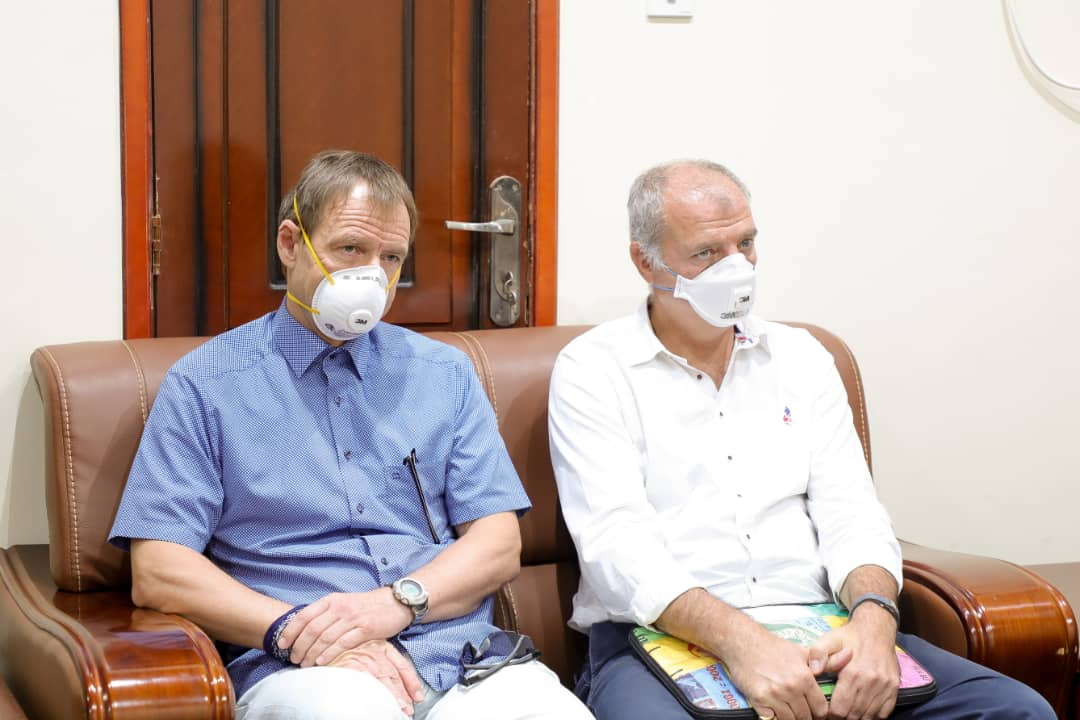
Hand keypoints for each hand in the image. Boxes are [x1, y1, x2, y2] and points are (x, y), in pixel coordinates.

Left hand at [278, 589, 412, 666]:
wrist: (394, 602)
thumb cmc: (365, 606)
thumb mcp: (343, 602)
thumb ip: (325, 613)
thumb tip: (303, 630)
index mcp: (331, 600)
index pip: (305, 615)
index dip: (291, 630)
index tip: (282, 644)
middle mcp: (340, 607)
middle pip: (312, 629)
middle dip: (300, 646)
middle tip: (294, 659)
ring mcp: (353, 618)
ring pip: (325, 637)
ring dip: (312, 653)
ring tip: (304, 664)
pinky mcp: (365, 629)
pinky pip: (343, 642)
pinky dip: (329, 653)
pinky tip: (321, 661)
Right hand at [328, 640, 424, 716]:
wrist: (329, 644)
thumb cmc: (353, 652)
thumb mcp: (374, 653)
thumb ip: (390, 666)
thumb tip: (408, 689)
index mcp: (383, 647)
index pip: (402, 666)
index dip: (411, 683)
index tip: (417, 698)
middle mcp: (374, 651)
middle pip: (392, 675)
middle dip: (401, 694)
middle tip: (407, 709)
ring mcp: (361, 658)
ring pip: (379, 679)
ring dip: (389, 696)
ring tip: (396, 709)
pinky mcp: (349, 665)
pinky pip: (363, 681)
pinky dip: (371, 693)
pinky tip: (375, 702)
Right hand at [723, 622, 850, 719]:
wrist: (744, 643)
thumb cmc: (774, 648)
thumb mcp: (802, 651)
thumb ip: (827, 660)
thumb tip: (850, 654)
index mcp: (804, 677)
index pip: (820, 708)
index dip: (820, 713)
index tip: (815, 712)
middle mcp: (791, 688)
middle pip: (806, 717)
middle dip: (806, 717)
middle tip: (803, 712)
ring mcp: (774, 696)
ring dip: (791, 718)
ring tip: (790, 711)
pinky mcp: (759, 701)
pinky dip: (775, 718)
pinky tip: (775, 710)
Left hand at [808, 607, 898, 718]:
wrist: (876, 629)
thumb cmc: (849, 636)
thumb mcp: (829, 639)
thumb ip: (818, 654)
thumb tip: (813, 671)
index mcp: (852, 673)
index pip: (840, 709)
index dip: (831, 714)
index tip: (827, 712)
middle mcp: (870, 682)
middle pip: (854, 715)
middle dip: (843, 717)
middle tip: (837, 713)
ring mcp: (884, 686)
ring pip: (869, 716)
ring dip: (858, 717)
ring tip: (849, 712)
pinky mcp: (894, 688)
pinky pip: (884, 713)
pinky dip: (873, 716)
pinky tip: (864, 710)